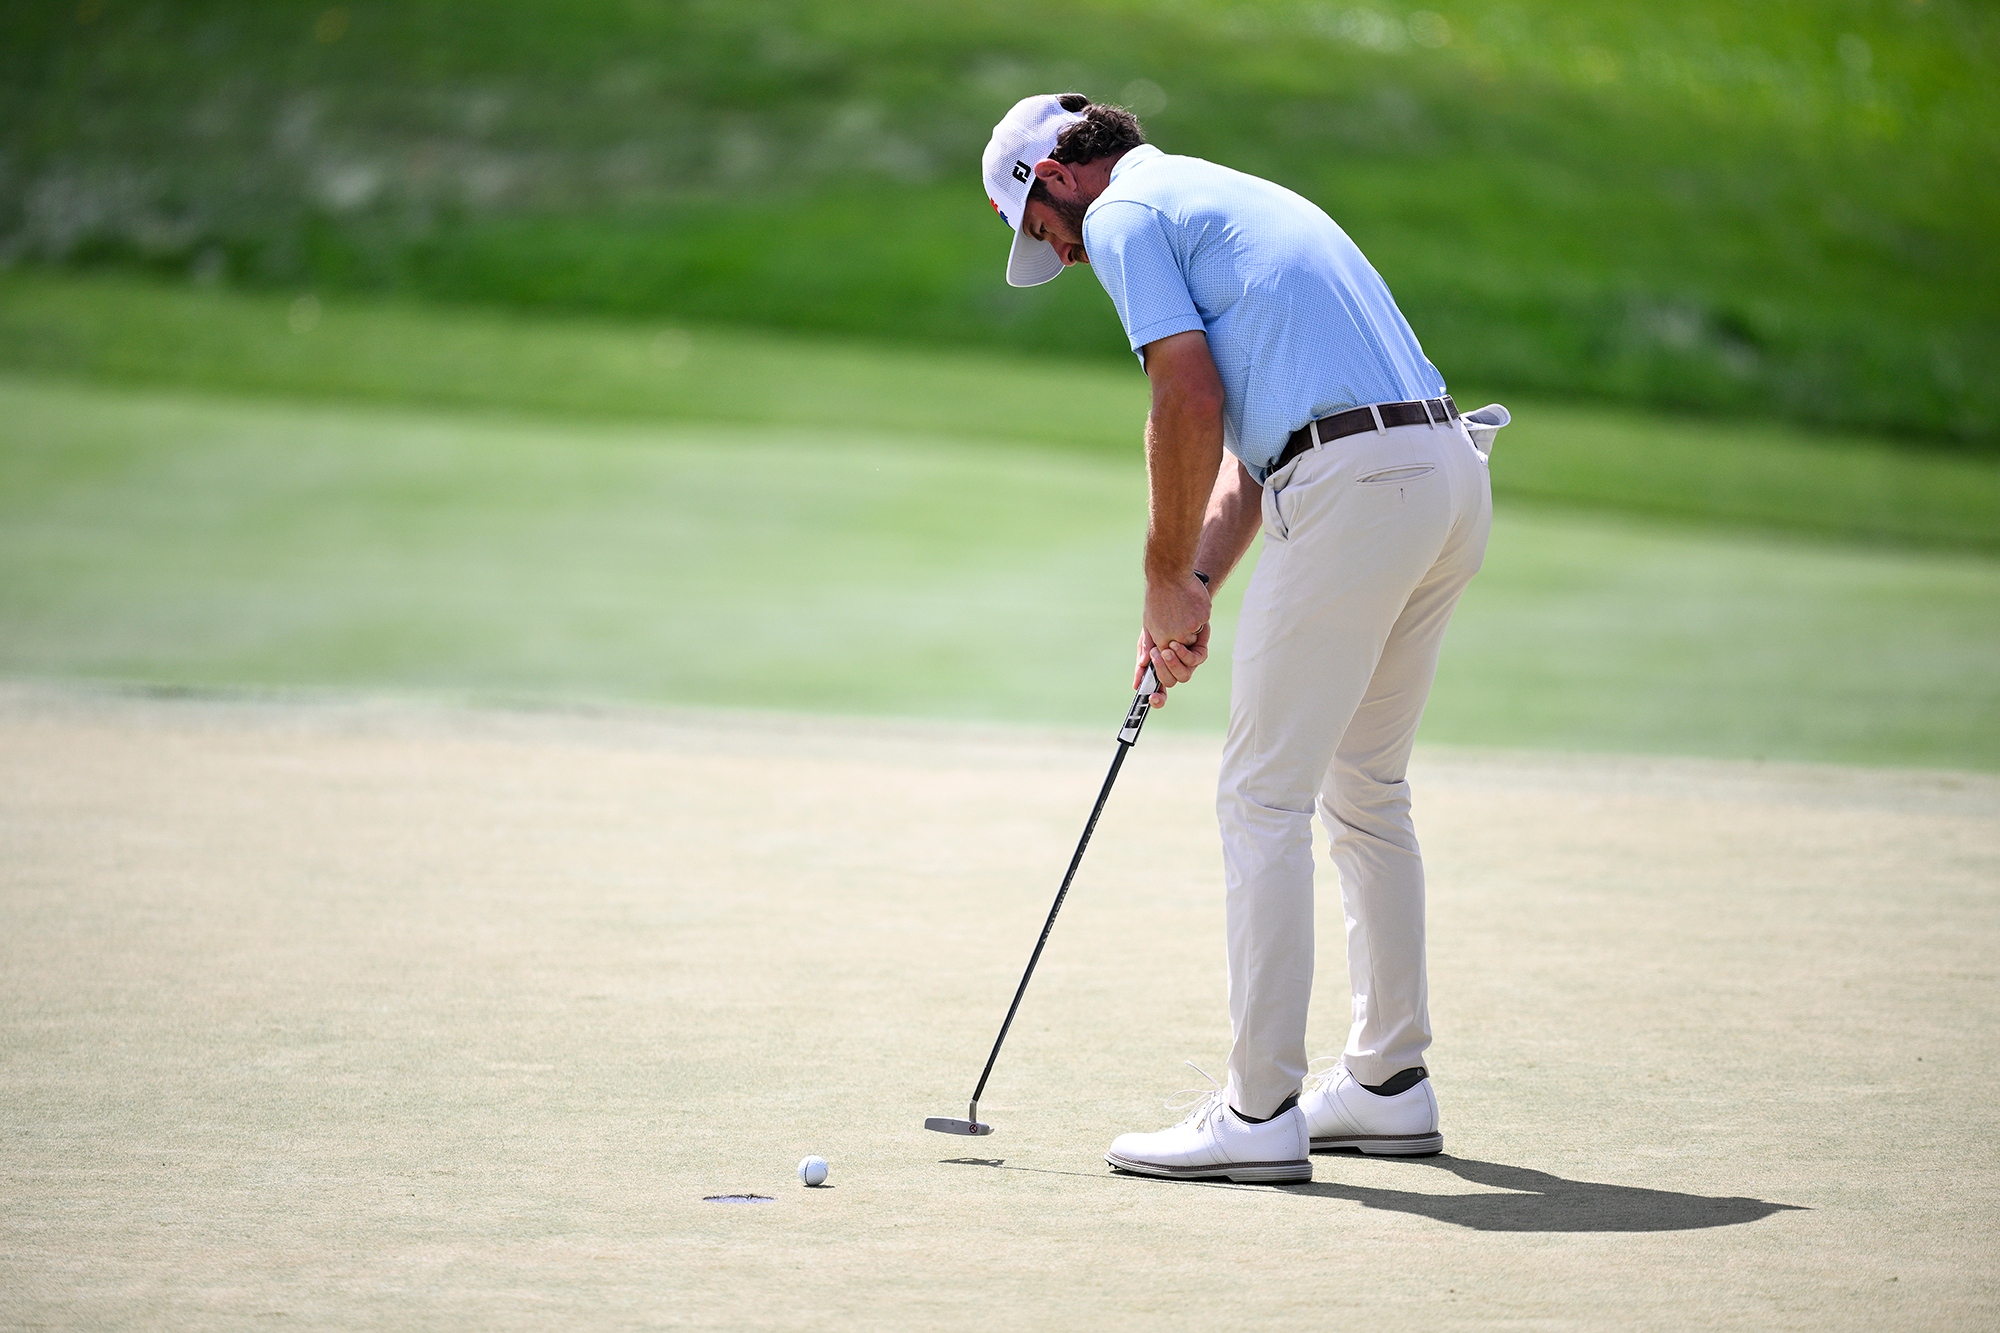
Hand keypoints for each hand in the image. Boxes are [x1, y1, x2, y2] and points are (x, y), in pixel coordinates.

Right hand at [1135, 574, 1212, 707]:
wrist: (1177, 594)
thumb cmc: (1160, 615)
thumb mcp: (1149, 634)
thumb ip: (1144, 655)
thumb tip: (1137, 681)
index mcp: (1161, 665)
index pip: (1159, 689)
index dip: (1157, 699)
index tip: (1151, 700)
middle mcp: (1176, 665)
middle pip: (1171, 682)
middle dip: (1163, 671)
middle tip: (1157, 654)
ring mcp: (1189, 659)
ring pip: (1184, 675)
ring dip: (1173, 664)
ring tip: (1166, 648)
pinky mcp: (1201, 649)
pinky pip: (1195, 660)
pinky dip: (1184, 654)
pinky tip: (1175, 643)